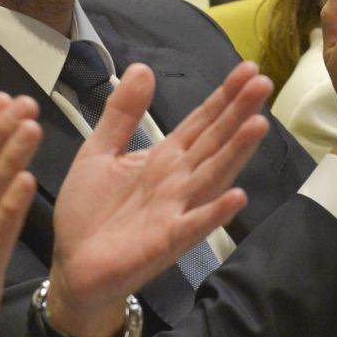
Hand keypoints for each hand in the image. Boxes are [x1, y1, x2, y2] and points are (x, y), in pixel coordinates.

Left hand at [47, 61, 271, 336]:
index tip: (248, 68)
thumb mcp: (98, 151)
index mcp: (163, 158)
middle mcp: (178, 181)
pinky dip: (215, 212)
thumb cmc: (89, 214)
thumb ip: (122, 113)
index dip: (223, 96)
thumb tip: (143, 68)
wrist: (73, 268)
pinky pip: (194, 224)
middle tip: (264, 82)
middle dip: (238, 112)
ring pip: (212, 175)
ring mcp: (176, 210)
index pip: (201, 122)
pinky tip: (237, 196)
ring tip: (259, 124)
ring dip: (236, 152)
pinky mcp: (166, 241)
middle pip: (214, 141)